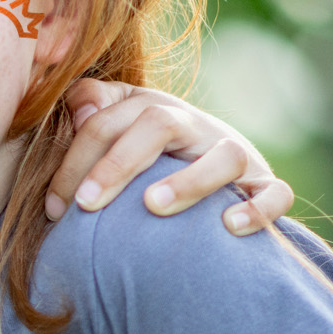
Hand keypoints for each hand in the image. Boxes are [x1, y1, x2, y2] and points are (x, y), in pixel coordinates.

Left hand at [47, 80, 292, 235]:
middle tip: (86, 205)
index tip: (56, 206)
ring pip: (225, 155)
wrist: (210, 165)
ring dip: (189, 180)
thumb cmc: (141, 155)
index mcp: (150, 109)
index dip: (75, 160)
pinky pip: (276, 193)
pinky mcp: (265, 184)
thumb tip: (82, 109)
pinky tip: (229, 227)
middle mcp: (196, 125)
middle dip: (117, 164)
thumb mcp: (113, 124)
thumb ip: (89, 106)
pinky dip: (258, 208)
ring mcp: (235, 153)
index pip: (108, 120)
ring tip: (153, 205)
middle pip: (159, 124)